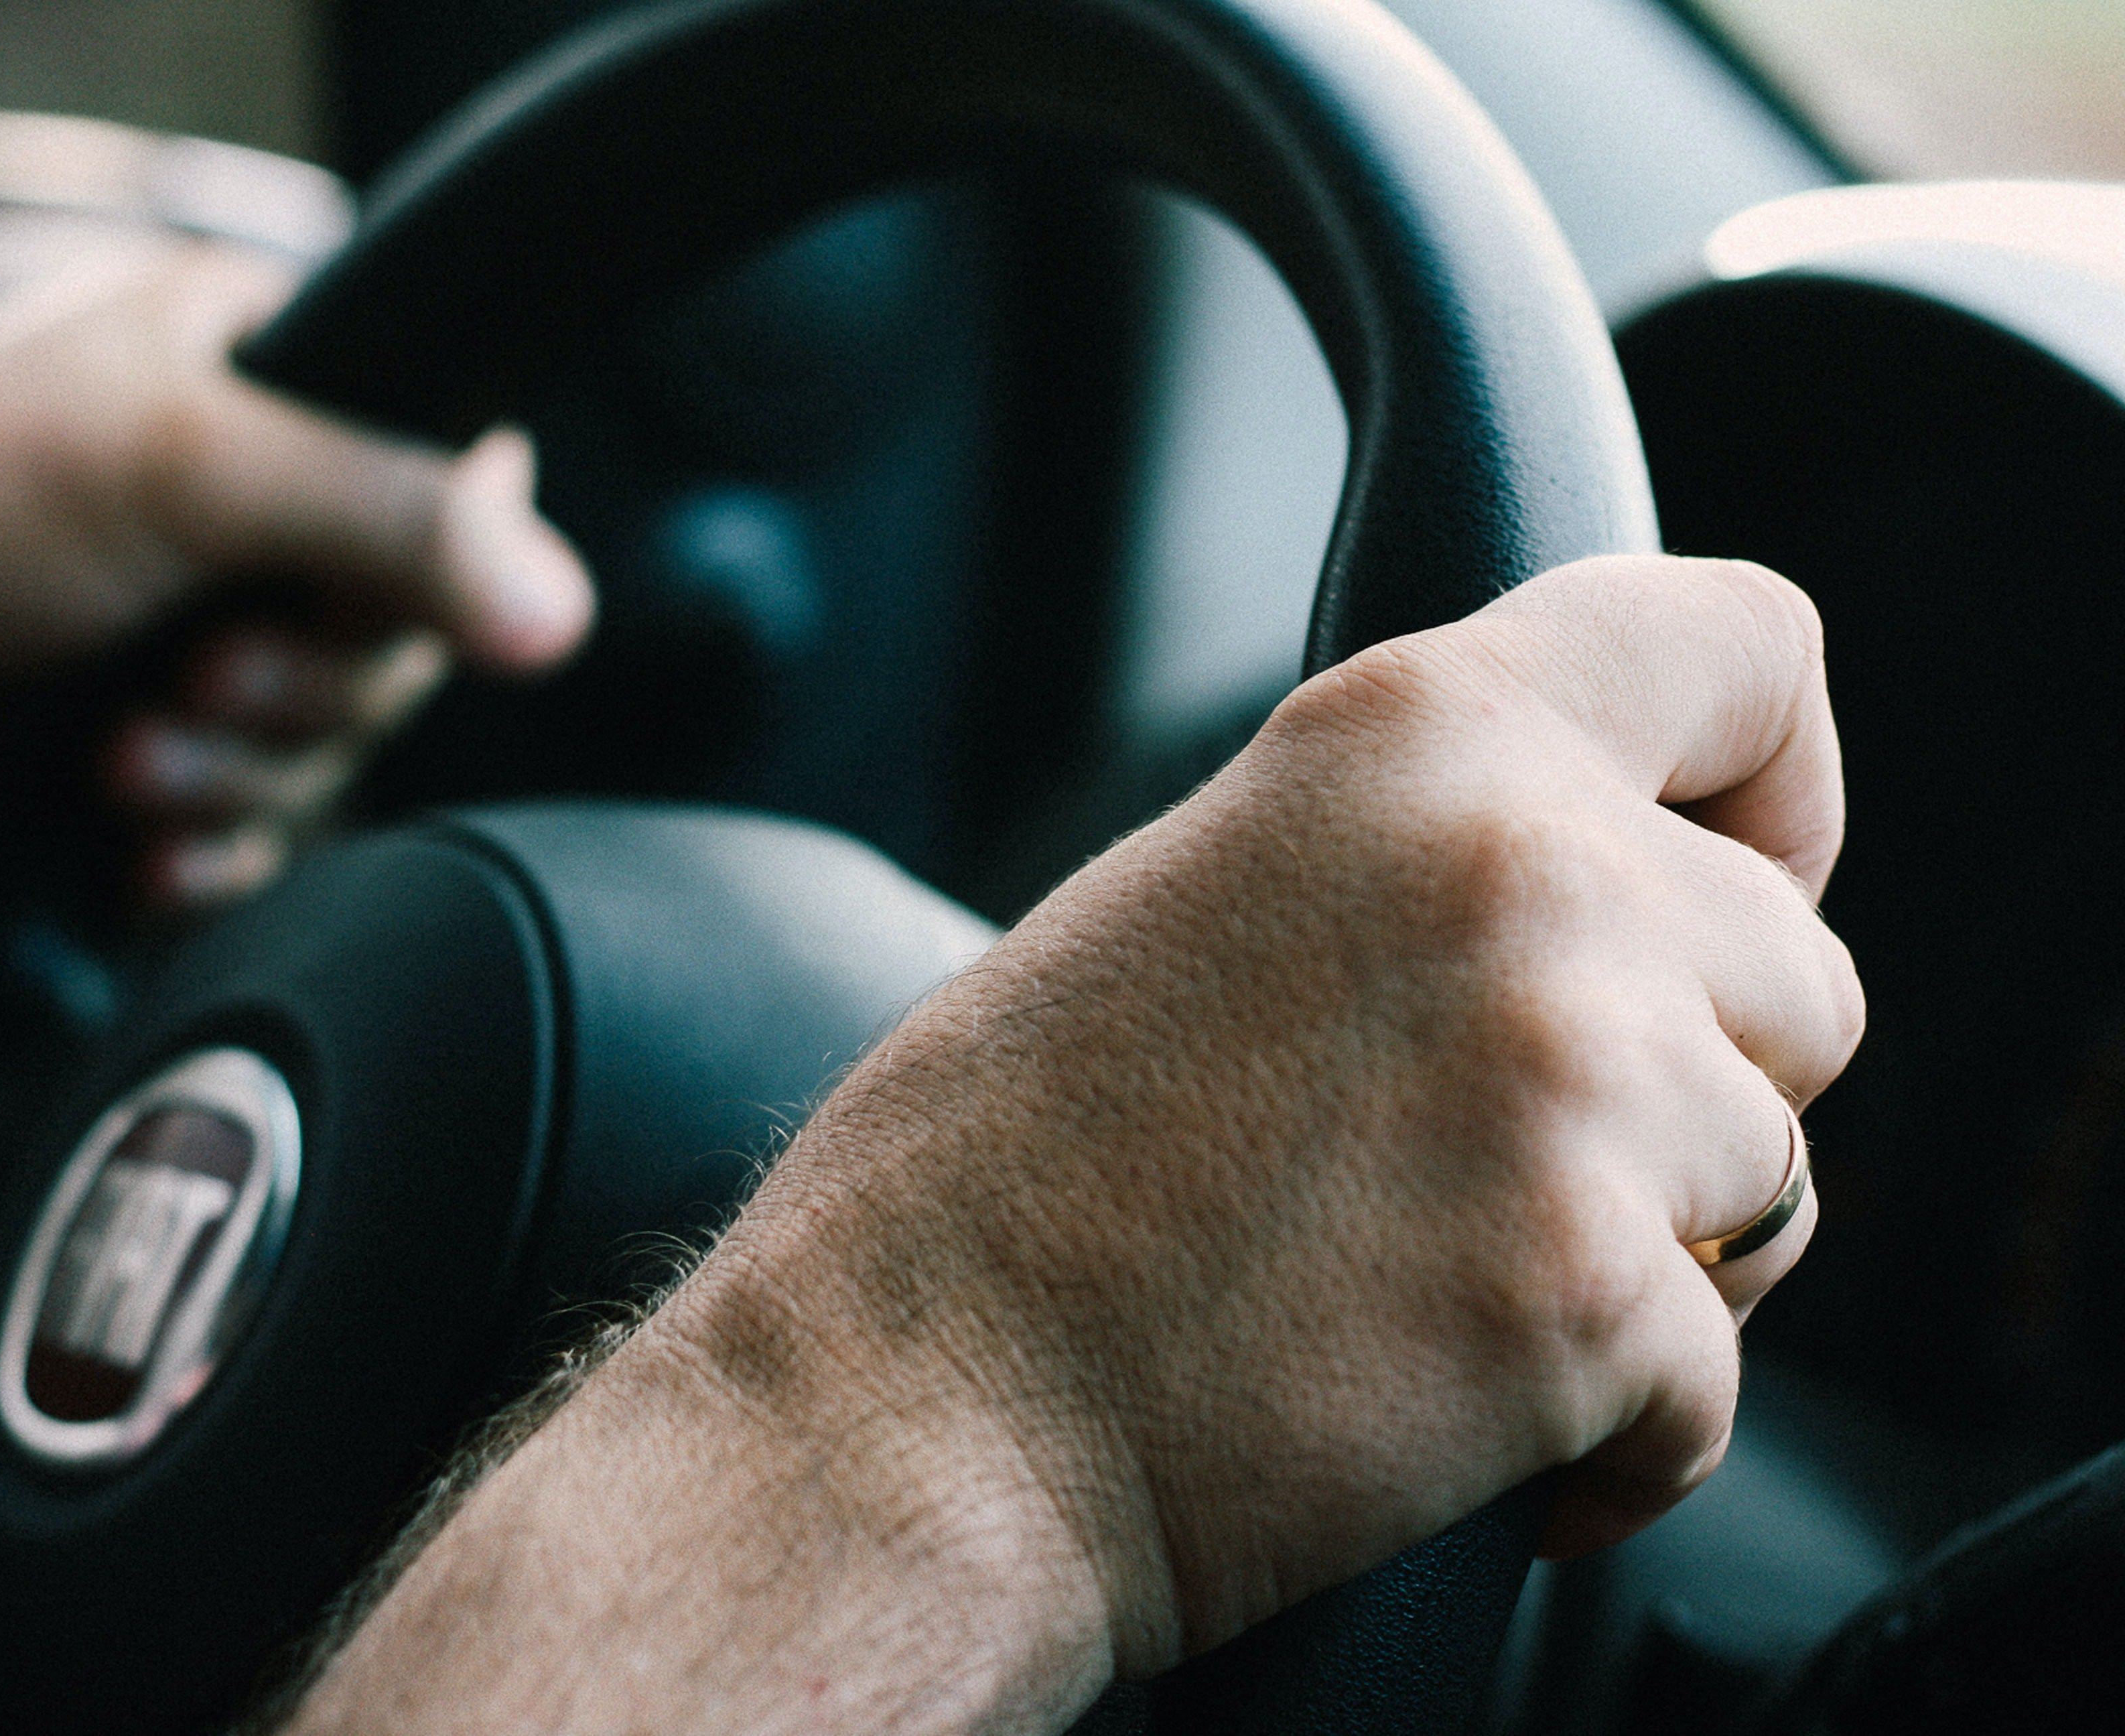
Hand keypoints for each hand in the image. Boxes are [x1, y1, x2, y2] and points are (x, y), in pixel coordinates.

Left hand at [0, 241, 590, 910]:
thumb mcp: (190, 470)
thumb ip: (392, 523)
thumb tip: (557, 609)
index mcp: (256, 364)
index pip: (446, 474)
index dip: (421, 570)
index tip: (339, 609)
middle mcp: (233, 486)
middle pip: (389, 633)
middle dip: (298, 694)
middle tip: (201, 683)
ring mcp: (186, 611)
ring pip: (319, 738)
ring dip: (239, 775)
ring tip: (129, 760)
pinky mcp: (144, 724)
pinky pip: (255, 812)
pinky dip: (213, 840)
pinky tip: (146, 847)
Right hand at [284, 554, 1859, 1733]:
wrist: (904, 1407)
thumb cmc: (999, 1174)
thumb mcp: (1210, 892)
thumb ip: (1416, 854)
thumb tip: (1593, 905)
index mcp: (1412, 736)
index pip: (1749, 649)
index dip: (1776, 781)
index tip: (1733, 878)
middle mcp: (1525, 871)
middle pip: (1800, 975)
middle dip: (1697, 1082)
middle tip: (1515, 1160)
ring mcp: (1572, 1082)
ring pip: (1778, 1181)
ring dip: (1656, 1252)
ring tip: (1448, 1288)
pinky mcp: (1590, 1296)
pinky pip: (1715, 1377)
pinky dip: (1614, 1428)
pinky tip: (1459, 1426)